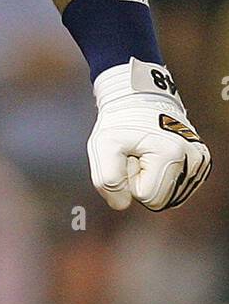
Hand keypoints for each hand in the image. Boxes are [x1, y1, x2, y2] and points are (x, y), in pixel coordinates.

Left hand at [87, 59, 210, 210]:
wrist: (140, 99)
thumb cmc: (121, 122)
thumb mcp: (102, 146)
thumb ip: (106, 180)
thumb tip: (121, 204)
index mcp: (172, 154)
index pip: (146, 197)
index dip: (130, 180)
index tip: (129, 156)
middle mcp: (194, 160)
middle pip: (160, 200)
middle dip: (142, 181)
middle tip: (136, 155)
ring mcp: (201, 162)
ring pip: (170, 196)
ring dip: (152, 179)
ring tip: (146, 153)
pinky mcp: (202, 163)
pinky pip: (177, 188)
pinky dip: (164, 177)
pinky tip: (157, 156)